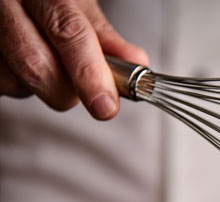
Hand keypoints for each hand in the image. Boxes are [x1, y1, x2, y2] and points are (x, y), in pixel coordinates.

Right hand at [0, 0, 147, 119]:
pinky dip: (21, 84)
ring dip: (41, 87)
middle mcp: (4, 6)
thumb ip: (103, 36)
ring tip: (47, 61)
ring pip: (16, 82)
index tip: (106, 105)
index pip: (68, 32)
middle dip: (68, 91)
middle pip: (37, 66)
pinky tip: (25, 63)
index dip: (90, 74)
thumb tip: (136, 64)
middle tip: (84, 89)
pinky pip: (2, 84)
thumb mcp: (77, 3)